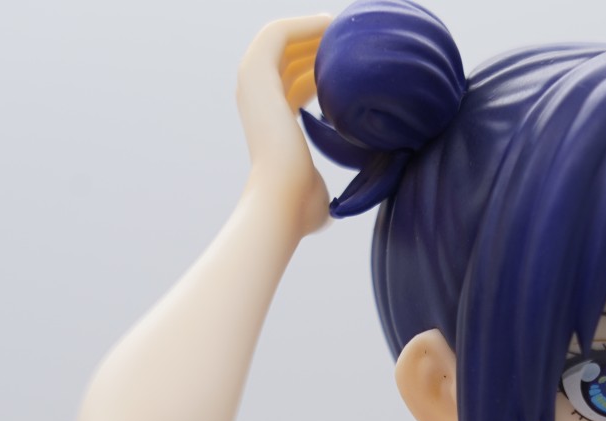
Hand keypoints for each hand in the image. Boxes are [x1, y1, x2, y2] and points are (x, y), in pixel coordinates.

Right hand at [236, 14, 333, 239]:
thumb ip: (319, 191)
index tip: (353, 63)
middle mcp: (256, 98)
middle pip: (289, 57)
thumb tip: (330, 211)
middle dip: (320, 44)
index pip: (295, 83)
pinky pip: (279, 32)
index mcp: (269, 120)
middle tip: (354, 39)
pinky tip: (332, 25)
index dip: (322, 68)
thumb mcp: (315, 193)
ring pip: (283, 39)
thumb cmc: (300, 206)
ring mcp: (252, 83)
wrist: (282, 200)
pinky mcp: (255, 71)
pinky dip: (304, 24)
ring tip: (344, 27)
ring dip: (313, 30)